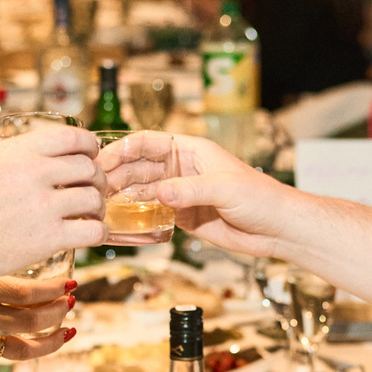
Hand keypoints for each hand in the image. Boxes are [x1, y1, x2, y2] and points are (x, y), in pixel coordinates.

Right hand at [0, 127, 103, 277]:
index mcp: (15, 150)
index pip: (72, 136)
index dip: (88, 146)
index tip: (91, 155)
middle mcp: (34, 173)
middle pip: (88, 167)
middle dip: (96, 178)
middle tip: (92, 189)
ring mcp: (43, 206)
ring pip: (94, 198)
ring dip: (98, 207)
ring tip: (92, 215)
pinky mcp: (48, 239)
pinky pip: (92, 231)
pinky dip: (98, 233)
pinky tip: (90, 236)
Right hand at [0, 274, 80, 362]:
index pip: (24, 289)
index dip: (53, 288)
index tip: (69, 281)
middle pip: (32, 308)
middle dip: (59, 304)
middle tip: (72, 297)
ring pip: (28, 332)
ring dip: (55, 326)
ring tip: (70, 322)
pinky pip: (14, 352)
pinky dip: (40, 348)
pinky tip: (55, 341)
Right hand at [96, 131, 300, 257]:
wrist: (277, 228)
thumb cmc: (260, 198)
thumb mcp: (224, 188)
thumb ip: (190, 190)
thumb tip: (160, 193)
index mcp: (192, 150)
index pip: (150, 142)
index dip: (124, 148)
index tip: (103, 159)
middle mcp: (182, 169)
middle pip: (140, 166)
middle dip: (117, 173)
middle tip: (94, 186)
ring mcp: (181, 192)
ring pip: (143, 189)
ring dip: (122, 194)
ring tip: (100, 202)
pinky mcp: (182, 215)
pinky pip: (153, 211)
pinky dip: (137, 214)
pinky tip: (120, 219)